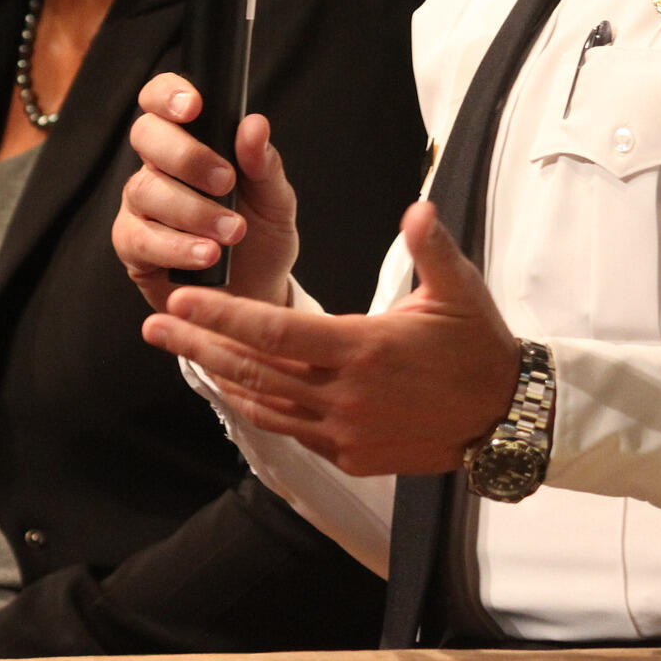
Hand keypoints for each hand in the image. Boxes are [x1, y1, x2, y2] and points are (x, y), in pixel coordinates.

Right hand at [117, 73, 298, 310]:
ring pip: (145, 190)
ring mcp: (140, 206)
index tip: (194, 106)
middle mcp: (157, 166)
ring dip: (192, 210)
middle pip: (146, 136)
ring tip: (232, 231)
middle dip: (185, 155)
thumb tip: (254, 124)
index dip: (168, 94)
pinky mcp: (133, 247)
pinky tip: (206, 255)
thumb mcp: (275, 200)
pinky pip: (139, 238)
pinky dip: (176, 247)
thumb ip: (264, 164)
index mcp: (191, 140)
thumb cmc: (261, 236)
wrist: (254, 294)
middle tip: (226, 181)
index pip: (162, 100)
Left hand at [142, 199, 518, 475]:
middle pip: (254, 369)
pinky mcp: (350, 454)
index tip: (181, 300)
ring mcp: (344, 430)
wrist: (506, 417)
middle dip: (199, 343)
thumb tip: (417, 206)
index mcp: (363, 348)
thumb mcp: (459, 289)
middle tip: (154, 324)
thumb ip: (430, 247)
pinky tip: (232, 386)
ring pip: (263, 403)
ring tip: (181, 351)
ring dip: (218, 375)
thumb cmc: (479, 346)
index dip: (224, 315)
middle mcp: (345, 395)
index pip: (276, 331)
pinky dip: (254, 405)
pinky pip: (288, 428)